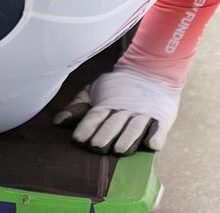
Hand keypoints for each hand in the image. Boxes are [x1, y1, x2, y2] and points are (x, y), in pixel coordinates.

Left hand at [54, 67, 181, 155]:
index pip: (95, 116)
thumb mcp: (94, 91)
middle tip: (96, 147)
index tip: (78, 139)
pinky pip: (160, 127)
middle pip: (114, 123)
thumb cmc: (117, 87)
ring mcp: (144, 113)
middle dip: (105, 135)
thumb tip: (57, 121)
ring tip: (120, 150)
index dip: (87, 127)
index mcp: (106, 103)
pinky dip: (157, 135)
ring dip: (128, 138)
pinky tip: (152, 144)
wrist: (151, 69)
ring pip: (135, 128)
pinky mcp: (162, 117)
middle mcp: (125, 109)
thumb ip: (77, 107)